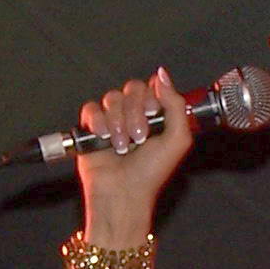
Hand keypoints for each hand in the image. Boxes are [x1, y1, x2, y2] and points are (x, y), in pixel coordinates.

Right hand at [73, 66, 193, 219]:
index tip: (154, 114)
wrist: (123, 193)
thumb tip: (162, 75)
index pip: (153, 85)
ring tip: (122, 146)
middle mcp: (135, 114)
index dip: (152, 96)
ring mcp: (113, 119)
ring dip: (118, 123)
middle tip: (140, 137)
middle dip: (136, 113)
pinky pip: (91, 108)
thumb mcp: (178, 139)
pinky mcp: (92, 127)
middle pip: (132, 88)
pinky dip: (98, 123)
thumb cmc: (152, 173)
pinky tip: (104, 139)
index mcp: (157, 115)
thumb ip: (175, 104)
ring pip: (112, 97)